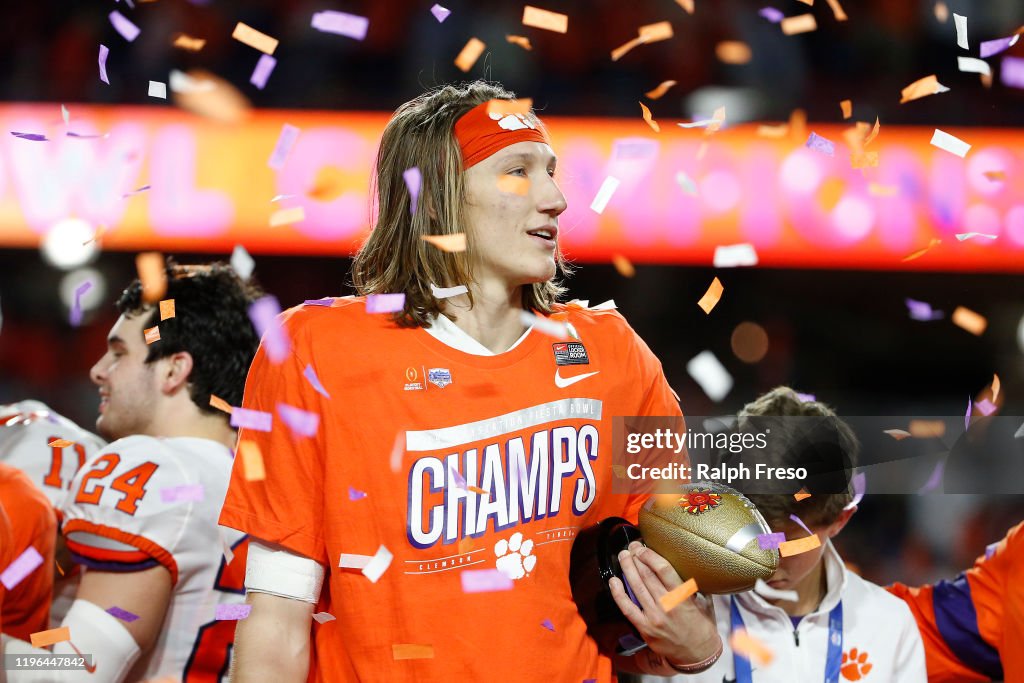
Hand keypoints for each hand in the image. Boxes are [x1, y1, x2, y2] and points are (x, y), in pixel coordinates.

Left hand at [608, 541, 720, 666]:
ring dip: (627, 569)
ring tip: (623, 556)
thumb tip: (685, 565)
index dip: (650, 555)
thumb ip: (692, 585)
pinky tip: (614, 581)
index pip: (663, 570)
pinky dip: (618, 593)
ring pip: (636, 587)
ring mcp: (653, 617)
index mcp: (683, 597)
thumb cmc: (702, 627)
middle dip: (636, 557)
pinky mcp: (644, 628)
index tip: (643, 547)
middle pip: (646, 575)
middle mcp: (666, 606)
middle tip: (631, 547)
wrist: (697, 655)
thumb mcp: (704, 602)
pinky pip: (627, 608)